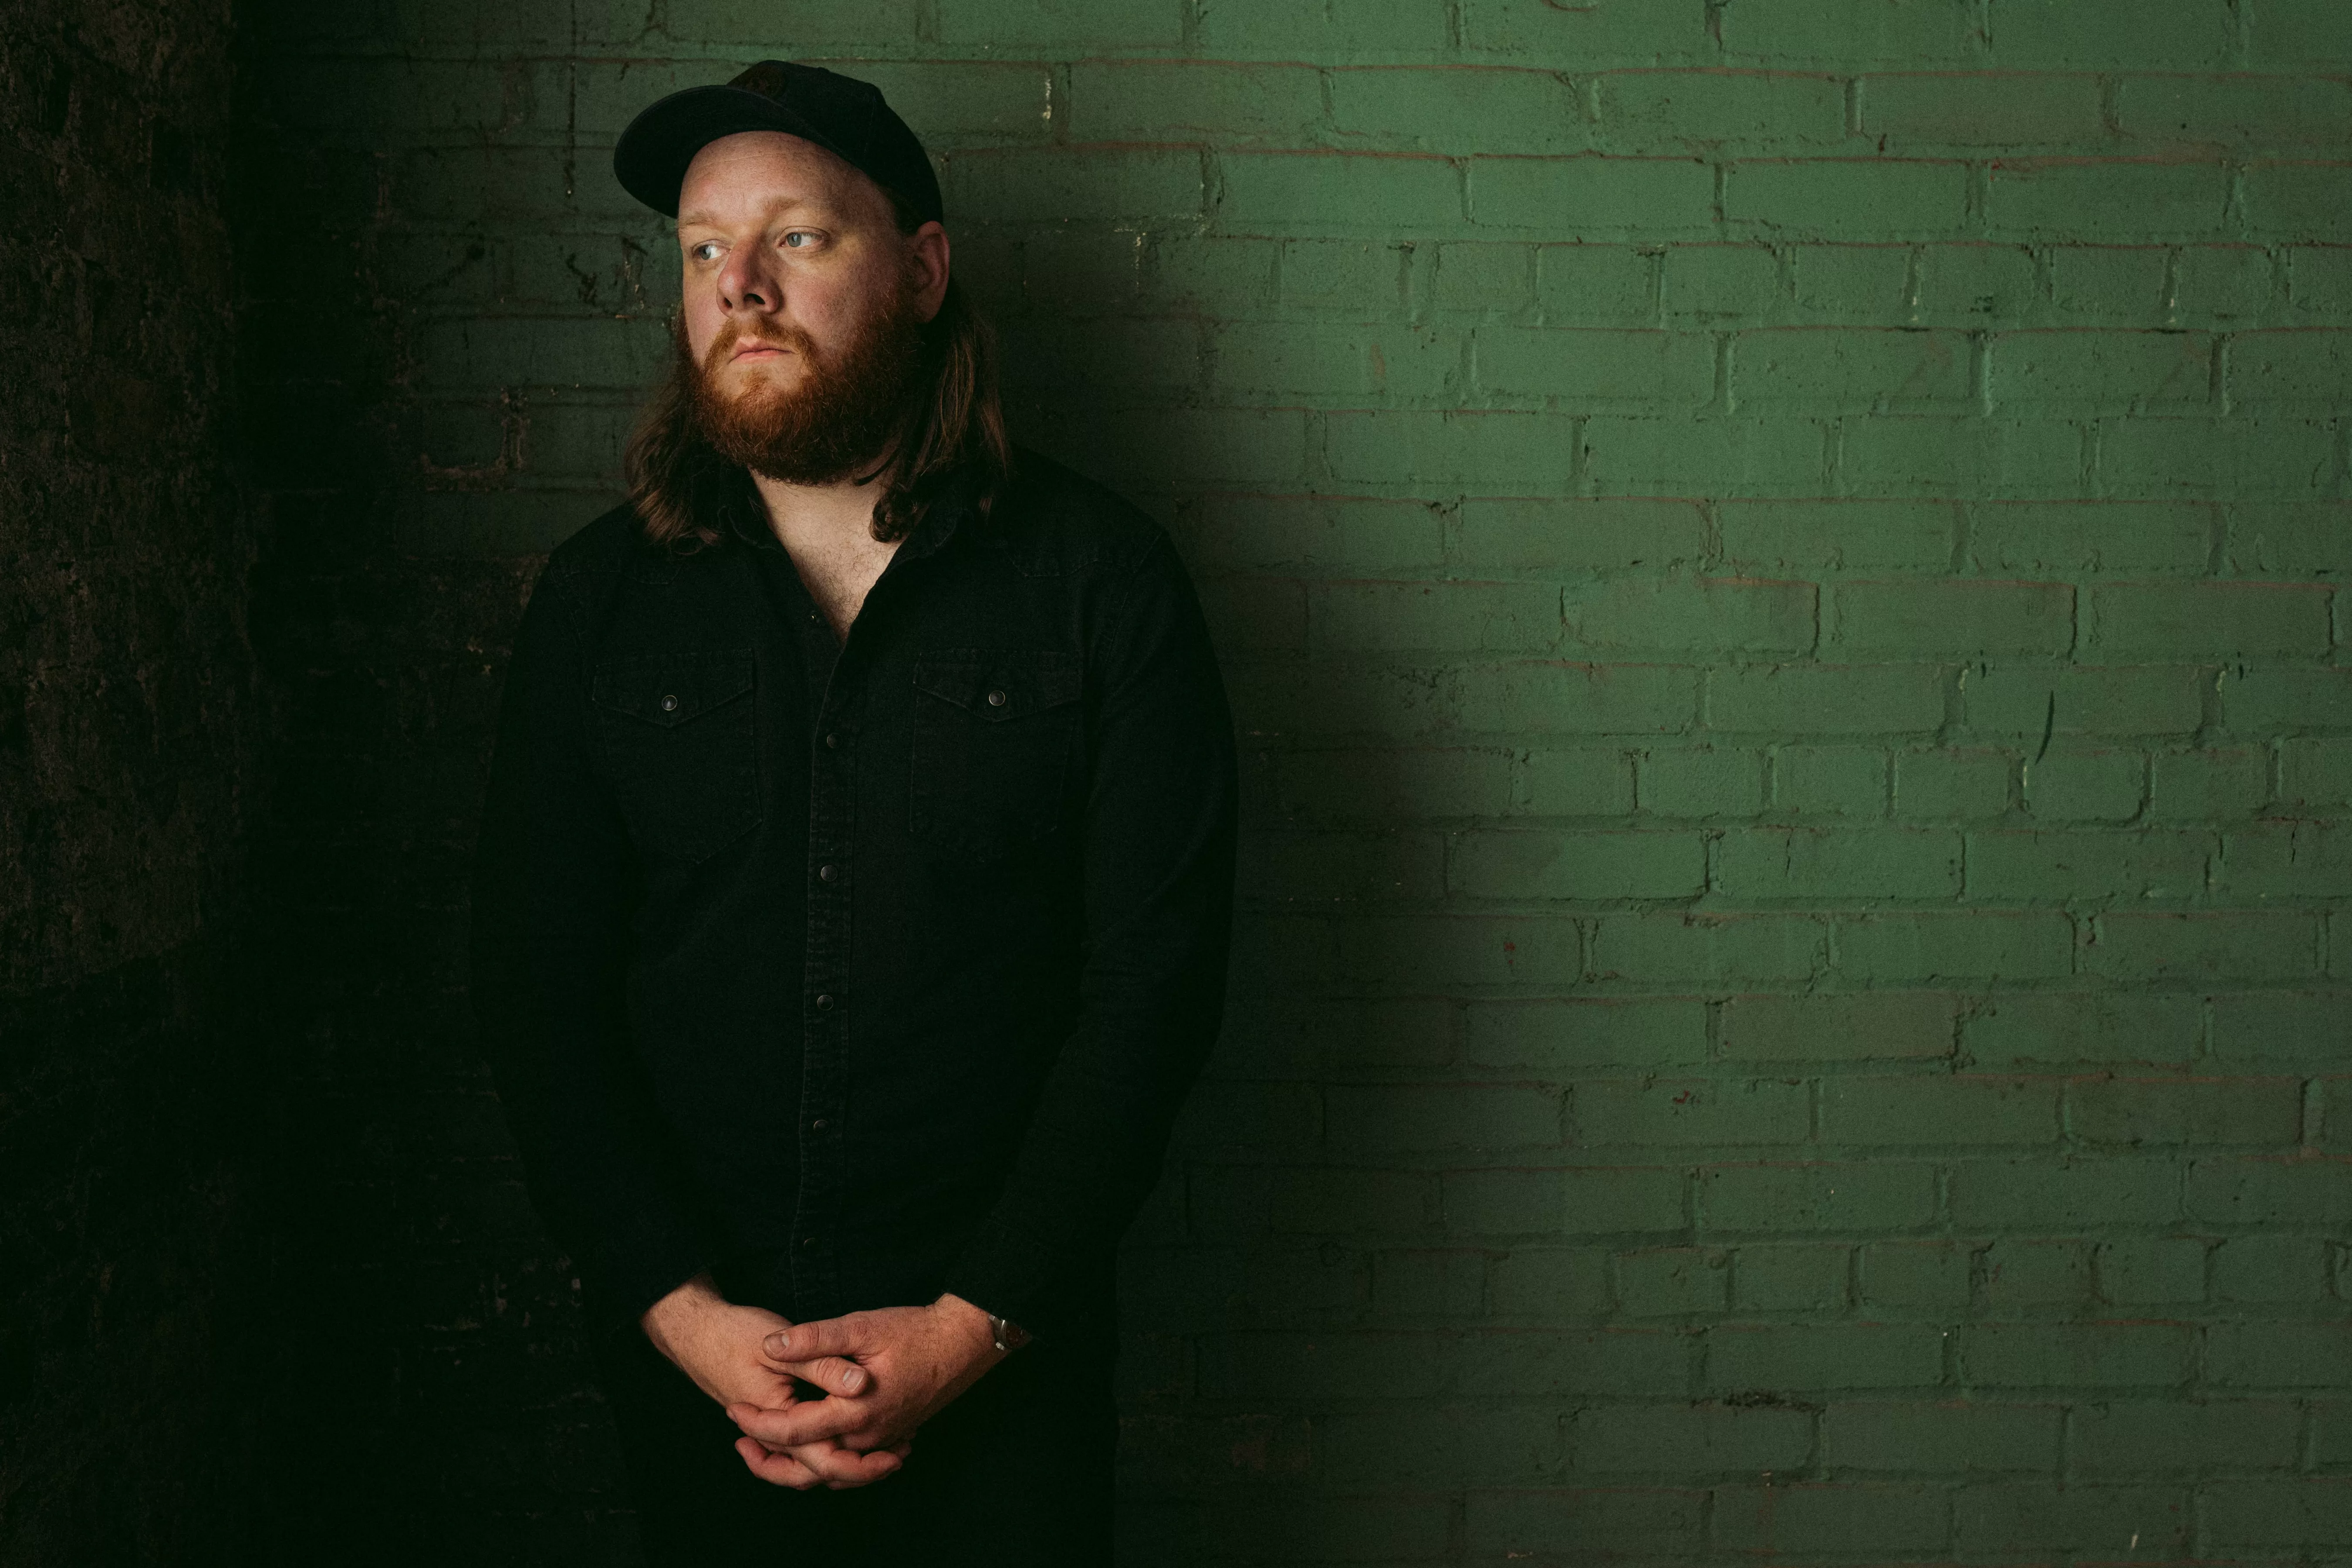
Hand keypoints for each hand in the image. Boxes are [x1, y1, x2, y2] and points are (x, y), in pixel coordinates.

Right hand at [639, 1272, 910, 1489]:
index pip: (824, 1461)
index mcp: (777, 1420)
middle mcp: (771, 1434)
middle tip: (898, 1457)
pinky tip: (847, 1432)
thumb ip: (822, 1364)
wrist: (694, 1332)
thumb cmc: (734, 1334)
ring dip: (843, 1461)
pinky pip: (798, 1447)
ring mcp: (768, 1428)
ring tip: (881, 1451)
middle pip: (817, 1472)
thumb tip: (860, 1384)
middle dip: (860, 1471)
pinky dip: (823, 1448)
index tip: (898, 1451)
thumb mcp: (782, 1346)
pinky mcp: (769, 1416)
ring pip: (807, 1463)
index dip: (864, 1463)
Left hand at [724, 1293, 1003, 1482]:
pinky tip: (812, 1444)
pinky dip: (826, 1460)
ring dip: (796, 1462)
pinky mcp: (893, 1435)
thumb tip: (772, 1344)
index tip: (732, 1408)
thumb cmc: (914, 1331)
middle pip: (808, 1464)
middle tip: (739, 1441)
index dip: (757, 1421)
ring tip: (766, 1447)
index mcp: (855, 1411)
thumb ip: (814, 1338)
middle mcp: (868, 1435)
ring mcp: (883, 1440)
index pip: (793, 1430)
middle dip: (769, 1458)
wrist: (963, 1342)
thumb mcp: (861, 1326)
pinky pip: (852, 1461)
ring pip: (831, 1469)